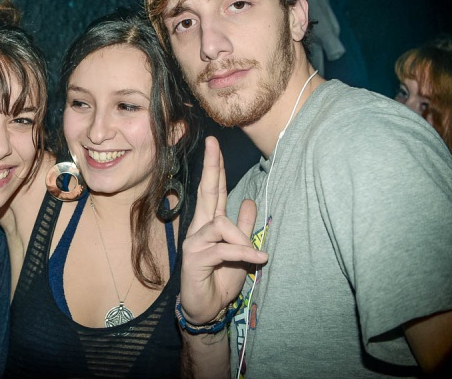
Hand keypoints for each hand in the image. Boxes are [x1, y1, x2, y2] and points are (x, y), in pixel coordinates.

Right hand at [179, 136, 267, 323]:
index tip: (214, 144)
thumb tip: (250, 201)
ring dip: (241, 239)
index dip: (214, 168)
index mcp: (209, 224)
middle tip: (213, 143)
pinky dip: (242, 252)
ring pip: (220, 224)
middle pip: (206, 192)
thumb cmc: (221, 280)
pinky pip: (222, 248)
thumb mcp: (240, 251)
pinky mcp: (194, 258)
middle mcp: (198, 228)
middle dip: (211, 166)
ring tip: (256, 255)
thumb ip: (244, 227)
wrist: (207, 309)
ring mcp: (194, 242)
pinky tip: (257, 259)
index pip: (212, 191)